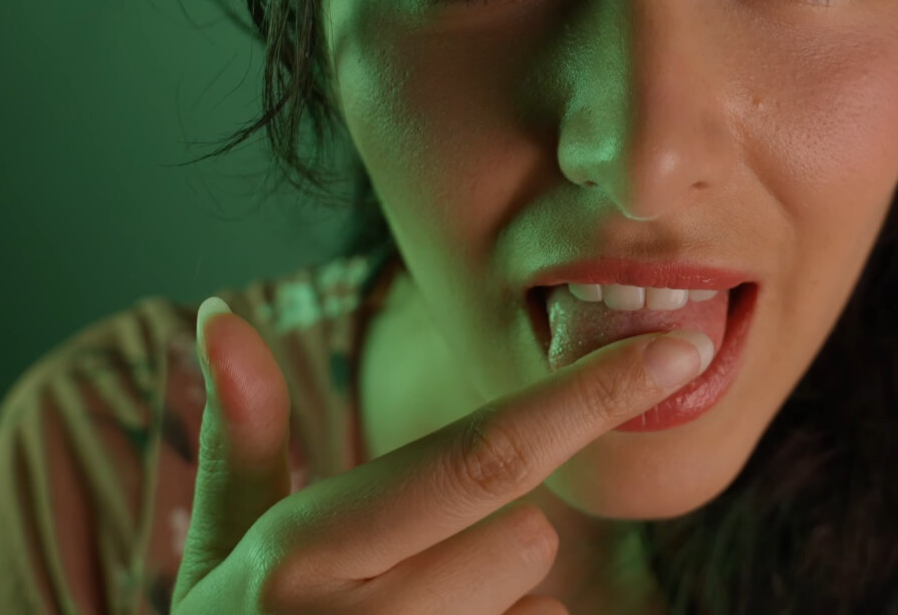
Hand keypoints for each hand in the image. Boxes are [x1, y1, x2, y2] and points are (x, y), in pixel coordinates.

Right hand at [170, 296, 712, 613]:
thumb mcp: (221, 555)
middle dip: (493, 539)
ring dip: (495, 608)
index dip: (591, 397)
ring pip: (540, 607)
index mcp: (302, 554)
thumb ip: (242, 438)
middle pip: (528, 537)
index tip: (677, 351)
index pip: (483, 456)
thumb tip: (220, 312)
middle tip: (407, 573)